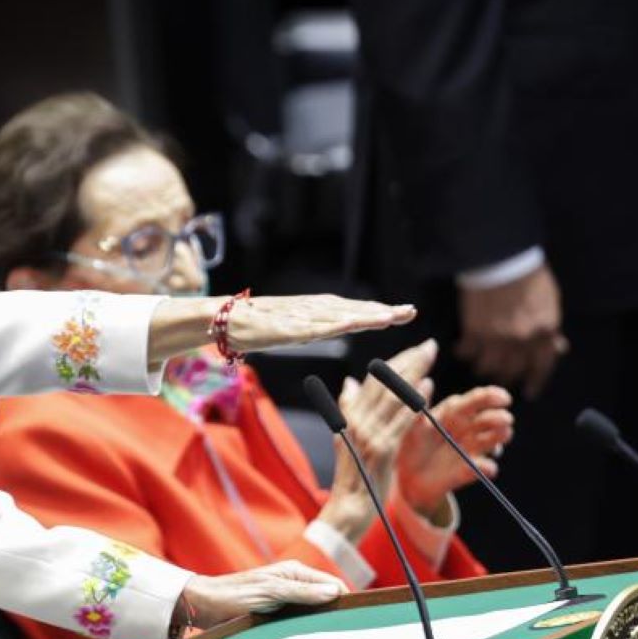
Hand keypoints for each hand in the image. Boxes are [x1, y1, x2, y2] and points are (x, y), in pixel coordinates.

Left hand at [180, 560, 348, 627]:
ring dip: (320, 622)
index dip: (345, 599)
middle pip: (325, 598)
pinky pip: (300, 620)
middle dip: (335, 613)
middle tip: (346, 634)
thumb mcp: (270, 593)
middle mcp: (293, 583)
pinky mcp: (276, 612)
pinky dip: (306, 628)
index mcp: (295, 572)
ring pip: (314, 611)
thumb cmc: (233, 596)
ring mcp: (285, 598)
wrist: (203, 605)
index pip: (333, 585)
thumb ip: (301, 592)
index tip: (357, 619)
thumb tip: (334, 592)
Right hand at [224, 294, 414, 352]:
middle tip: (410, 311)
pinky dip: (335, 324)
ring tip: (390, 317)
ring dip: (365, 316)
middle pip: (354, 310)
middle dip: (383, 311)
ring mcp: (301, 318)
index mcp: (318, 310)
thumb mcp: (296, 328)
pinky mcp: (288, 328)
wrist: (227, 320)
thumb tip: (340, 326)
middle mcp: (314, 309)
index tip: (405, 312)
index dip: (381, 310)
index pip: (355, 310)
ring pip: (340, 316)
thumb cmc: (259, 325)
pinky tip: (352, 323)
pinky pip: (316, 327)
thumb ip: (317, 327)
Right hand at [317, 339, 440, 537]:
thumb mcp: (345, 439)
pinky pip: (401, 421)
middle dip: (409, 362)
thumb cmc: (352, 476)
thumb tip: (350, 382)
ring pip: (393, 397)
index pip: (373, 381)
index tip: (415, 350)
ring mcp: (368, 435)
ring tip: (430, 357)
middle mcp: (356, 422)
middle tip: (430, 347)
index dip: (395, 363)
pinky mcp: (382, 450)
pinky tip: (427, 388)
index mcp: (349, 416)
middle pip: (384, 383)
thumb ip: (348, 409)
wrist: (349, 508)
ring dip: (414, 374)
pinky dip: (414, 402)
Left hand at [396, 385, 514, 513]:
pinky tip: (488, 467)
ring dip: (499, 437)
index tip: (503, 398)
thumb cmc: (406, 445)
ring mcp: (469, 450)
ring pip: (491, 441)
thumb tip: (427, 381)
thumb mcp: (409, 426)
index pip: (475, 400)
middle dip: (498, 418)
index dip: (490, 397)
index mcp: (452, 414)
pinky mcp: (467, 472)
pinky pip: (480, 469)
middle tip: (506, 419)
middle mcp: (465, 430)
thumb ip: (418, 408)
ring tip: (504, 434)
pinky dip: (486, 468)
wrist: (404, 478)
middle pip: (487, 419)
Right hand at [457, 263, 567, 397]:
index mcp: (544, 332)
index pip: (542, 366)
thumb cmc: (528, 276)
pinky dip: (465, 353)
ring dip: (484, 367)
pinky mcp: (474, 331)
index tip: (529, 391)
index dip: (535, 381)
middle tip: (501, 378)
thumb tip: (557, 347)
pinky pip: (468, 352)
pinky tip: (463, 350)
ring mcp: (497, 338)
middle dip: (507, 376)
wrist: (501, 257)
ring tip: (481, 364)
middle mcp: (522, 341)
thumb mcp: (550, 301)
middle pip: (513, 371)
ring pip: (489, 367)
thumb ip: (551, 328)